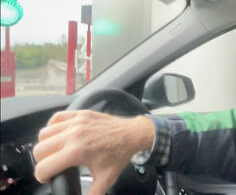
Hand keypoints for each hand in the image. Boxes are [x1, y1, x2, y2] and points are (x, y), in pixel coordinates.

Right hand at [33, 110, 154, 194]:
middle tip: (53, 166)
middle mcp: (73, 135)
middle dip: (42, 162)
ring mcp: (76, 122)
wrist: (132, 134)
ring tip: (55, 152)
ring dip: (45, 145)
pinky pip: (56, 118)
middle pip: (39, 150)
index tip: (49, 178)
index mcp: (77, 152)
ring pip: (44, 134)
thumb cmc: (119, 155)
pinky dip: (52, 127)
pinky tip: (59, 135)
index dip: (43, 177)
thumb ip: (92, 194)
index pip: (44, 167)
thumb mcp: (106, 179)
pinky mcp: (80, 114)